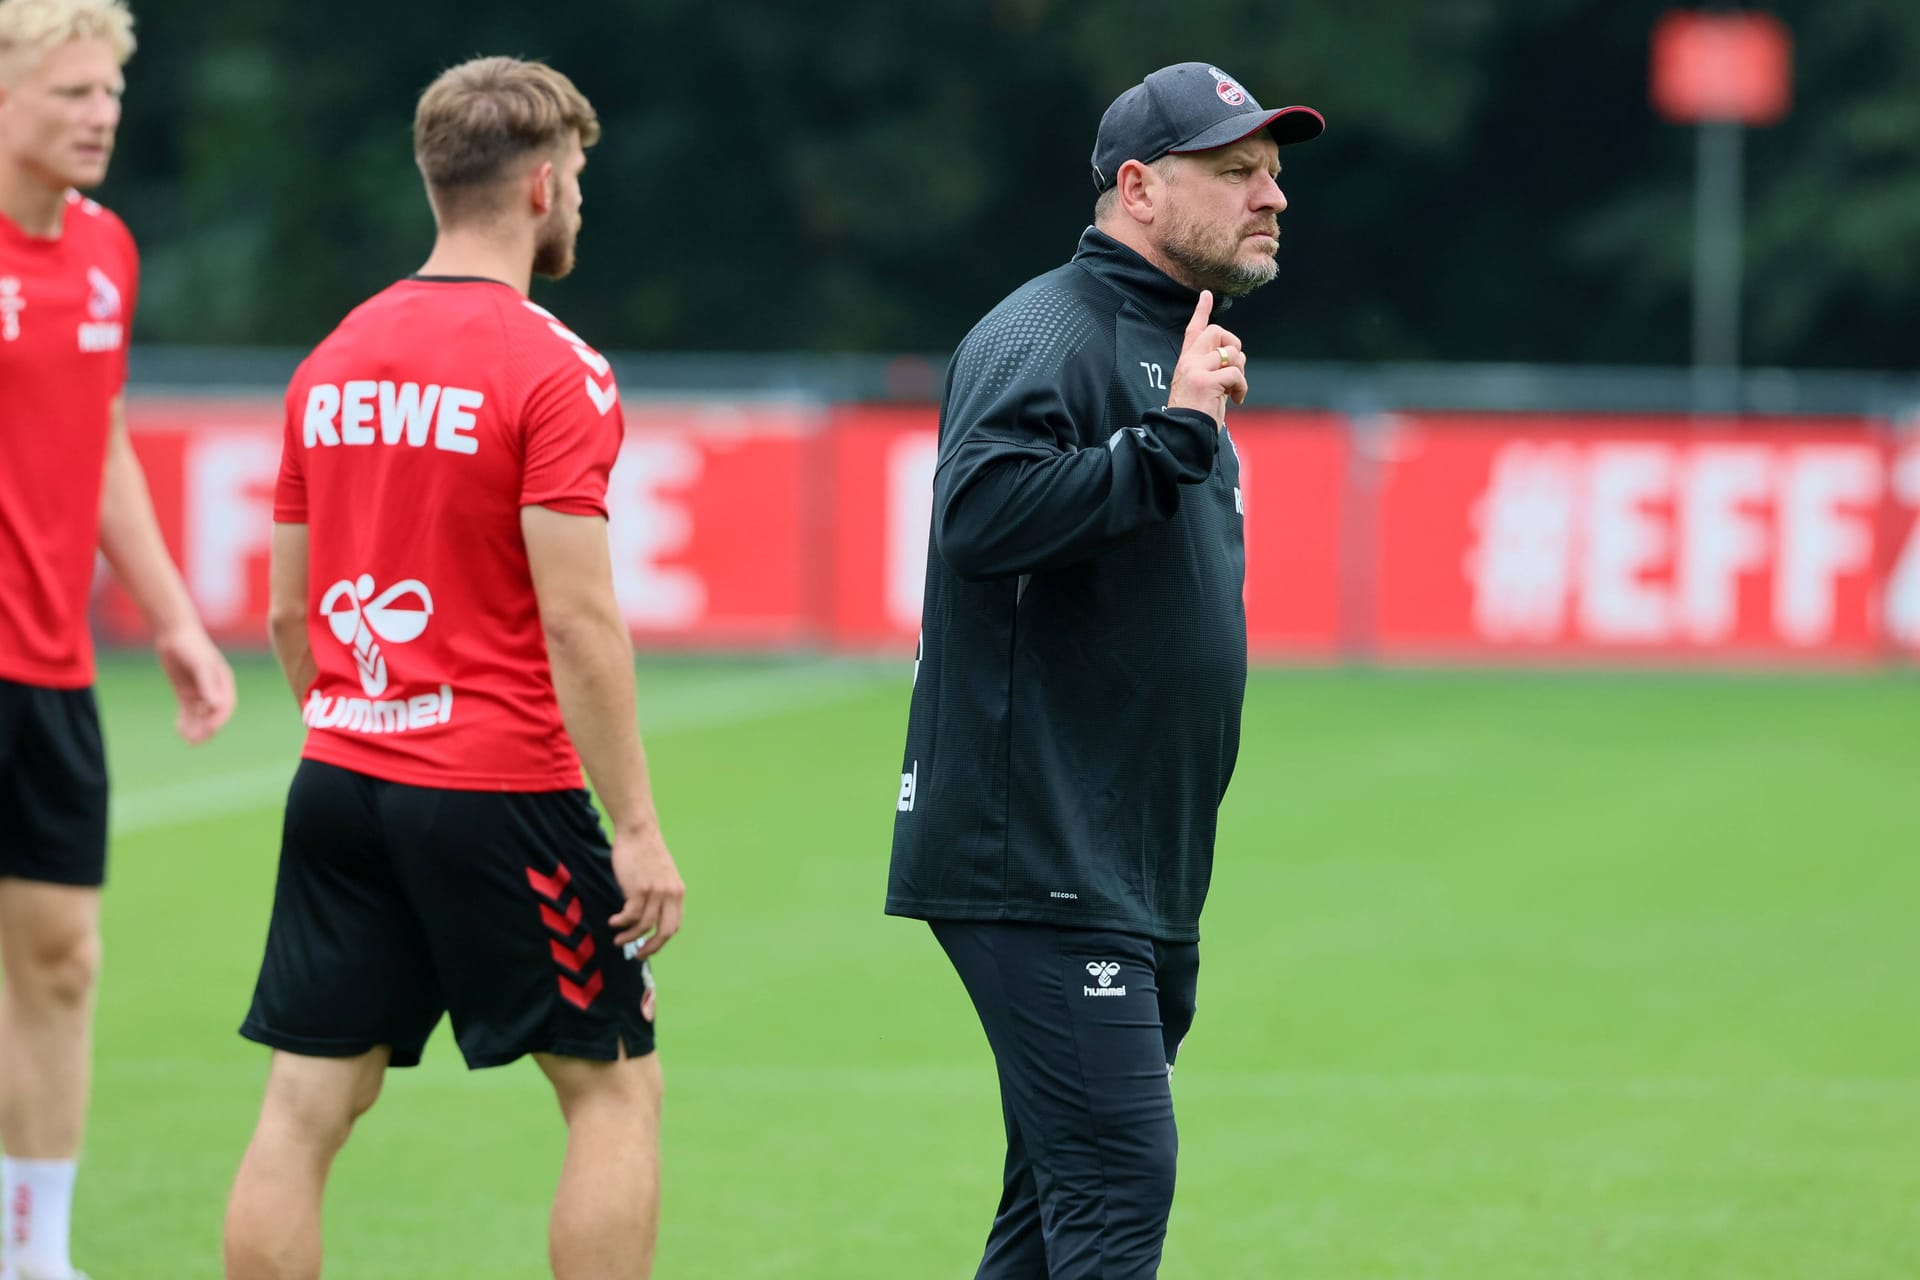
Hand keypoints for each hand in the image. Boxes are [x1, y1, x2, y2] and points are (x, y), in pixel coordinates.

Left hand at [154, 624, 235, 744]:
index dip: (218, 720)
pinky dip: (185, 721)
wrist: (174, 632)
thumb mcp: (200, 665)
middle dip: (206, 728)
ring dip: (195, 728)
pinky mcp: (186, 692)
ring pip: (200, 715)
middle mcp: (214, 689)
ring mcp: (200, 691)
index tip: (208, 730)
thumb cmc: (191, 645)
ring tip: (187, 740)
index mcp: (223, 682)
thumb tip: (217, 706)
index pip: (225, 706)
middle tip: (195, 741)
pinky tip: (179, 729)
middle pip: (213, 714)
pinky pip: (187, 711)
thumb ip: (208, 685)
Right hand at [609, 822, 684, 958]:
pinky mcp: (639, 889)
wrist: (638, 831)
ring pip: (644, 926)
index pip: (674, 925)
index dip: (661, 940)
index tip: (648, 947)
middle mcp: (670, 894)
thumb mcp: (660, 875)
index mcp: (677, 892)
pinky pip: (630, 916)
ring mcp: (656, 892)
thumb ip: (659, 894)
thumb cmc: (644, 852)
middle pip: (665, 932)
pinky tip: (613, 922)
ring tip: (618, 940)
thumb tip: (646, 917)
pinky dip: (621, 923)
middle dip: (651, 948)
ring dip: (629, 937)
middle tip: (638, 956)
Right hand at [1166, 289, 1248, 426]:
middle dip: (1234, 344)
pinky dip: (1242, 386)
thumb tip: (1233, 357)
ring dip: (1240, 371)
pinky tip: (1236, 399)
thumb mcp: (1200, 386)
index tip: (1207, 295)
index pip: (1194, 330)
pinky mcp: (1206, 381)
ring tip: (1234, 390)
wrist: (1182, 433)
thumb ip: (1210, 368)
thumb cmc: (1194, 415)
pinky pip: (1235, 373)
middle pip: (1217, 332)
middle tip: (1235, 366)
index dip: (1202, 311)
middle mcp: (1189, 361)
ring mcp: (1196, 370)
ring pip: (1231, 353)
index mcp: (1186, 362)